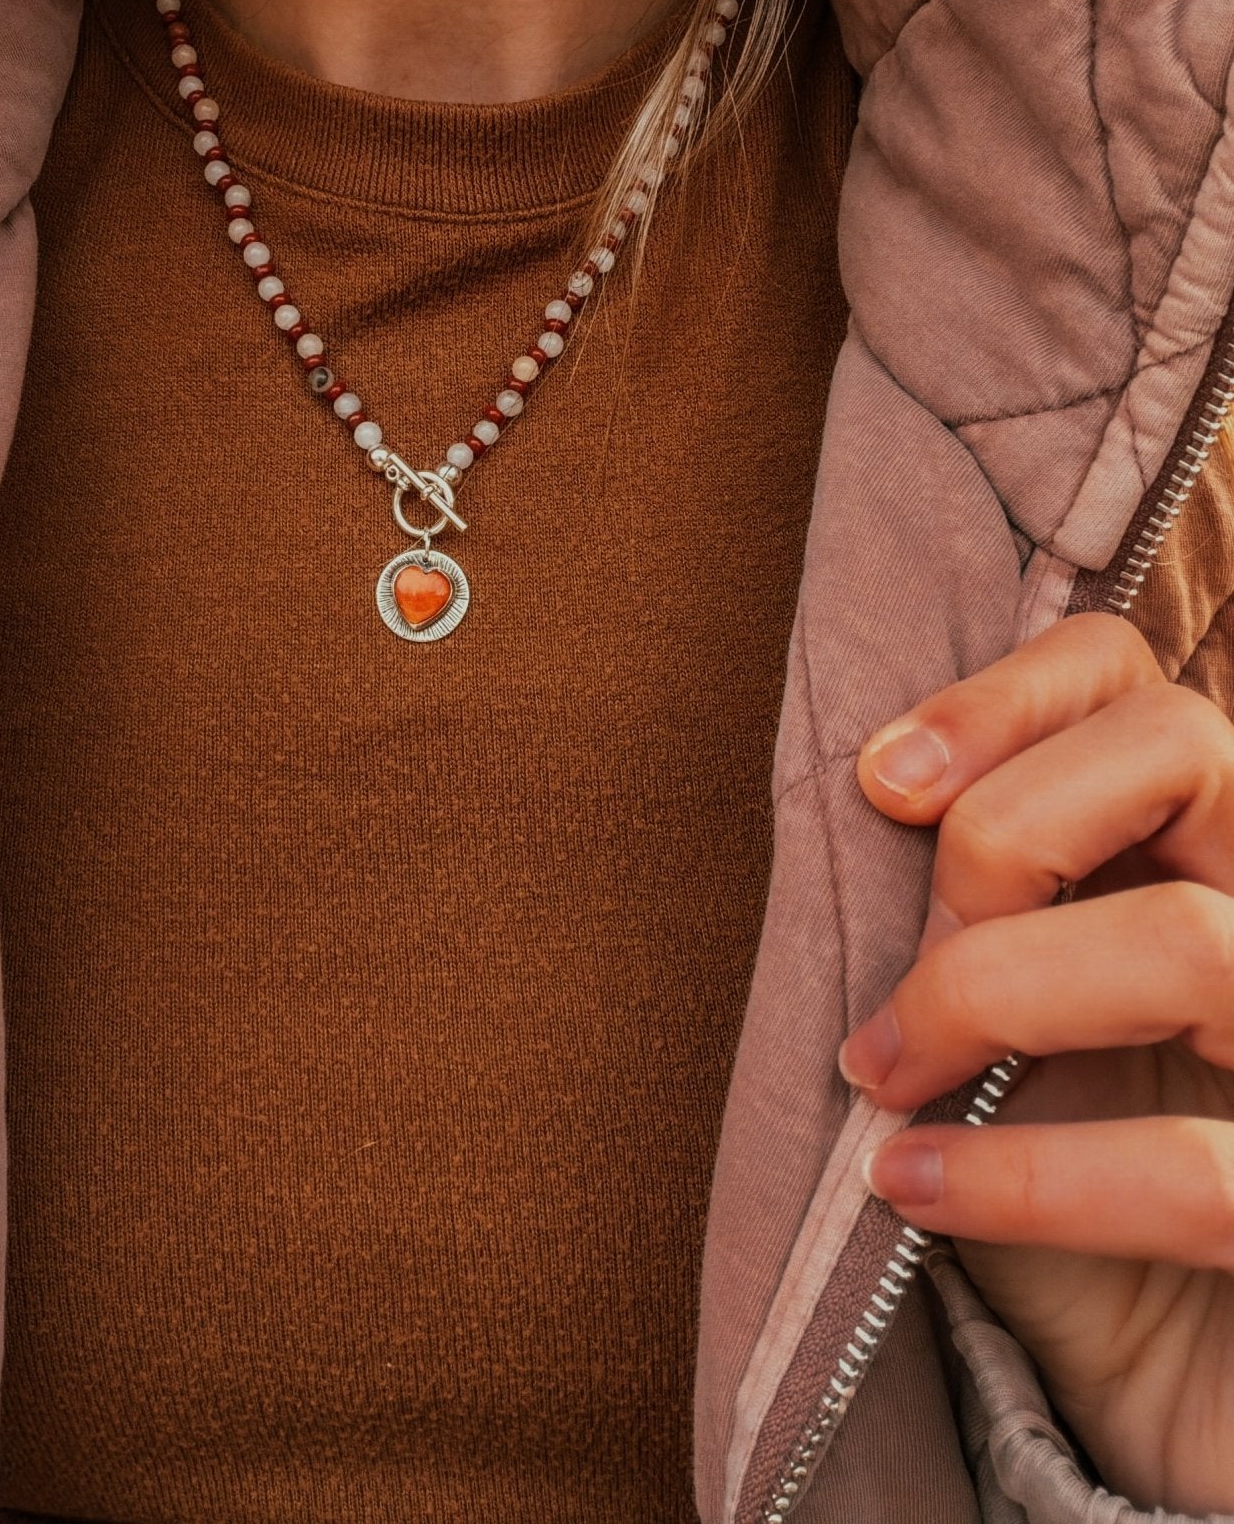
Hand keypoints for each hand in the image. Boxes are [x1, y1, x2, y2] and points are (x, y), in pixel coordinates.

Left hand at [844, 613, 1233, 1515]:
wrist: (1186, 1397)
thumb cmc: (1081, 1189)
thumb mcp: (1015, 1023)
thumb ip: (989, 910)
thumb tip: (881, 796)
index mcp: (1223, 850)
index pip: (1138, 681)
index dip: (1006, 695)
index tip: (881, 783)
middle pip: (1184, 747)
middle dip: (1002, 837)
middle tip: (911, 967)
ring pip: (1189, 941)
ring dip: (989, 997)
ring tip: (883, 1073)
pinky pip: (1200, 1175)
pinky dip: (1030, 1178)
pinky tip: (917, 1189)